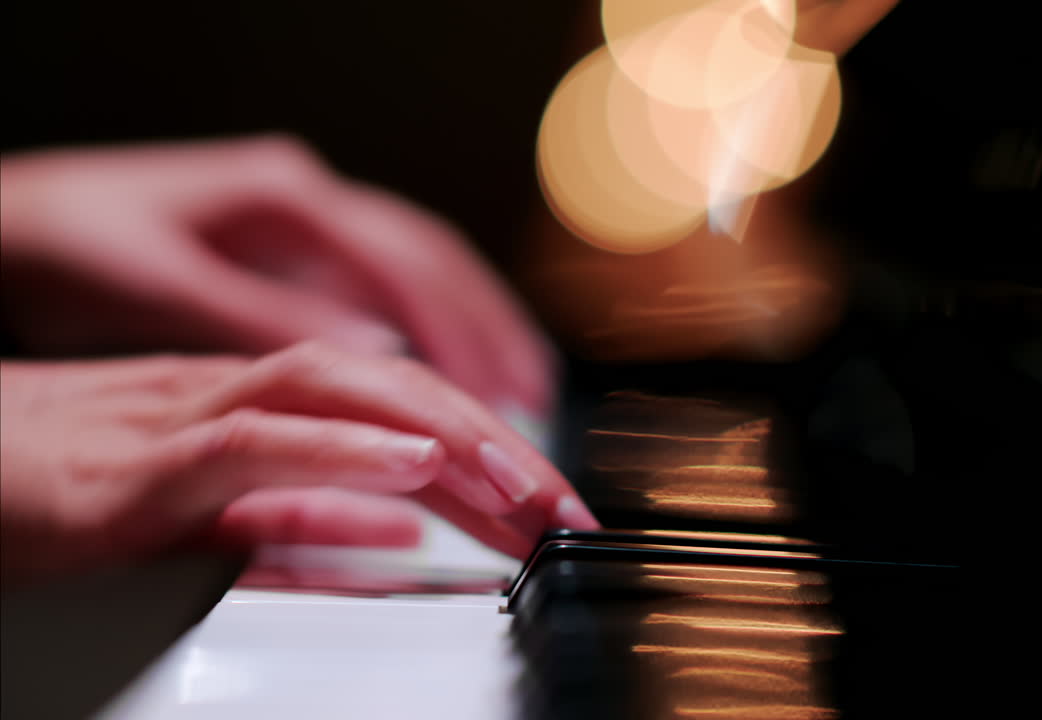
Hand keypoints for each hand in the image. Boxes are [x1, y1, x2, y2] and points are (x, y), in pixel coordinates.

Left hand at [0, 135, 552, 414]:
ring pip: (419, 276)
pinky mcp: (295, 259)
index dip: (459, 330)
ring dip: (472, 332)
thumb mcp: (164, 285)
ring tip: (519, 392)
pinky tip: (447, 379)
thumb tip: (377, 349)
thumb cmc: (72, 243)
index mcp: (286, 199)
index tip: (498, 389)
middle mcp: (309, 207)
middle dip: (489, 329)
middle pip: (432, 262)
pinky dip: (428, 337)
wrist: (15, 223)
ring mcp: (306, 231)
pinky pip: (386, 295)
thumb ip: (272, 317)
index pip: (402, 262)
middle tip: (536, 397)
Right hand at [0, 342, 596, 582]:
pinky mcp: (129, 471)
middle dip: (490, 446)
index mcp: (250, 406)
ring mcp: (179, 419)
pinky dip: (336, 450)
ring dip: (442, 436)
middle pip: (389, 391)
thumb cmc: (47, 493)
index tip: (550, 509)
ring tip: (519, 482)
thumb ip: (292, 521)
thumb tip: (397, 541)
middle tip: (565, 509)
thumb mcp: (195, 519)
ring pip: (337, 395)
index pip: (394, 409)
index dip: (484, 450)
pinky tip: (410, 466)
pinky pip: (247, 444)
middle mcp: (228, 394)